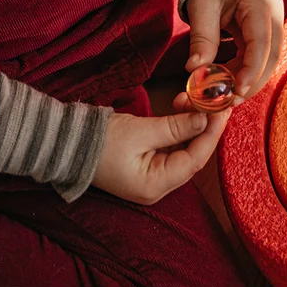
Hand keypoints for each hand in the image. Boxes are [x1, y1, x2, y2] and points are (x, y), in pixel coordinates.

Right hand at [93, 109, 228, 204]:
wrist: (62, 142)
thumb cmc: (99, 140)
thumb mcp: (141, 131)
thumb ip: (176, 127)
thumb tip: (206, 119)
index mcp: (155, 185)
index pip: (195, 160)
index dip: (212, 134)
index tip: (223, 110)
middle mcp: (156, 187)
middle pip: (192, 156)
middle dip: (204, 127)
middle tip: (213, 101)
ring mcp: (150, 177)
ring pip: (183, 150)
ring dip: (190, 124)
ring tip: (191, 98)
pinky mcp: (145, 165)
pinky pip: (170, 148)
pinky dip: (177, 129)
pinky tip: (180, 108)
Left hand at [185, 0, 283, 98]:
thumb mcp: (202, 4)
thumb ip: (202, 37)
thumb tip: (194, 70)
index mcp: (261, 4)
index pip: (261, 44)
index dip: (250, 70)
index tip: (235, 90)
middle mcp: (274, 15)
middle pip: (271, 57)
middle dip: (252, 82)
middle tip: (229, 102)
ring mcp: (272, 22)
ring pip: (267, 60)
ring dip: (248, 79)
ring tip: (225, 96)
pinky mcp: (265, 29)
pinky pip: (259, 54)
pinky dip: (244, 69)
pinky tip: (227, 80)